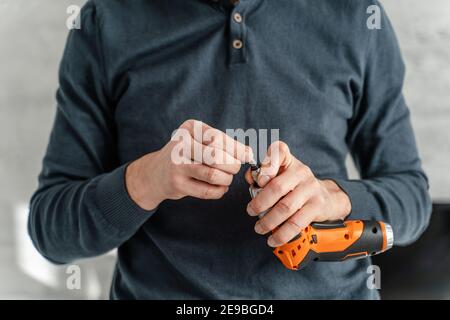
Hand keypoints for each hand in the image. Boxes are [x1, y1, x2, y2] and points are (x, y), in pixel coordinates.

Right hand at [126, 119, 252, 209]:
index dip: (238, 150)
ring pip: (214, 175)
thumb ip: (225, 144)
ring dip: (227, 179)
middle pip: (218, 157)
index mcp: (190, 128)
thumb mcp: (201, 141)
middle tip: (234, 169)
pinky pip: (208, 191)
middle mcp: (181, 144)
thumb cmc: (187, 155)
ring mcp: (177, 165)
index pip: (220, 138)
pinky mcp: (178, 184)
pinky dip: (220, 191)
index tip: (247, 156)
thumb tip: (249, 154)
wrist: (156, 173)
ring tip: (225, 178)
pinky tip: (219, 187)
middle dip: (233, 165)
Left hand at [245, 141, 350, 246]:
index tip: (258, 179)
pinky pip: (296, 223)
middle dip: (260, 202)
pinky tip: (273, 239)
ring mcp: (311, 188)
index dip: (267, 164)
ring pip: (285, 207)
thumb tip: (250, 178)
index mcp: (289, 160)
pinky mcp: (317, 206)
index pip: (279, 152)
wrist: (326, 196)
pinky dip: (282, 234)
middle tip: (250, 211)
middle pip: (277, 187)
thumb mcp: (280, 175)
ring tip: (259, 228)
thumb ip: (261, 175)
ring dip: (268, 221)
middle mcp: (301, 171)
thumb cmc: (295, 185)